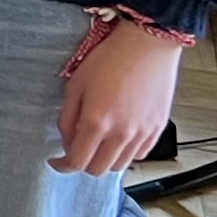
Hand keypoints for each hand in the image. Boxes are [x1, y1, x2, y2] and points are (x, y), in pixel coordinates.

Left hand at [57, 22, 187, 175]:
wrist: (146, 46)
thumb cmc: (108, 60)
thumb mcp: (75, 85)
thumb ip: (67, 118)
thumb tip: (67, 141)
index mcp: (96, 122)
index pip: (77, 162)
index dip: (63, 166)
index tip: (57, 162)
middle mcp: (121, 133)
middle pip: (99, 169)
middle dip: (83, 163)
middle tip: (77, 148)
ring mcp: (143, 133)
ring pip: (120, 166)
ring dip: (105, 160)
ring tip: (99, 142)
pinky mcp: (158, 129)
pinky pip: (140, 154)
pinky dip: (126, 153)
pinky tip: (119, 137)